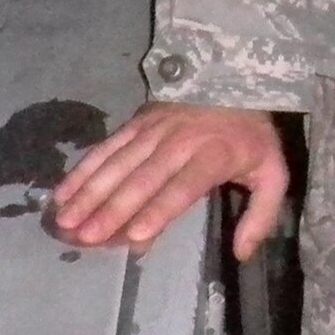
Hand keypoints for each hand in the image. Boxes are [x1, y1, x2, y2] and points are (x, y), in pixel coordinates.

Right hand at [51, 102, 286, 260]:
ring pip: (118, 163)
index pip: (184, 186)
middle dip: (114, 208)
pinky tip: (62, 193)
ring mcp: (155, 129)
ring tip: (66, 221)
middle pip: (144, 178)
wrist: (237, 80)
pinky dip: (83, 169)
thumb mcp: (272, 172)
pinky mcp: (137, 121)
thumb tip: (243, 253)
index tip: (136, 236)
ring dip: (90, 192)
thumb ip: (262, 214)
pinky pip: (107, 147)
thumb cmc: (251, 137)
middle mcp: (181, 141)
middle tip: (87, 237)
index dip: (160, 209)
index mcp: (215, 155)